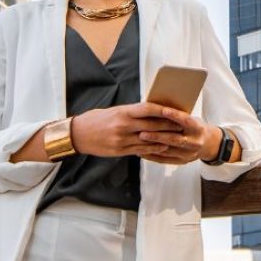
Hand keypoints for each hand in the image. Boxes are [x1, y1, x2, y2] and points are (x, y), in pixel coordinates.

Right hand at [69, 102, 184, 158]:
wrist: (77, 134)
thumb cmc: (95, 120)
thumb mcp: (112, 112)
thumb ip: (130, 113)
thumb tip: (148, 111)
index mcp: (121, 113)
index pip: (147, 109)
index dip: (162, 110)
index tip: (174, 109)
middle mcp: (123, 126)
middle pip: (152, 125)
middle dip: (169, 125)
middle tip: (182, 124)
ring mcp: (122, 140)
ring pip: (149, 139)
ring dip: (165, 138)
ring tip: (177, 137)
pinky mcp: (120, 151)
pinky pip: (141, 150)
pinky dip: (153, 148)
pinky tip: (163, 147)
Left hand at [138, 106, 219, 164]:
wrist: (209, 144)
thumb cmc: (194, 127)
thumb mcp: (191, 118)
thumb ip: (178, 116)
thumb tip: (158, 106)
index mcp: (198, 128)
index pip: (187, 121)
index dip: (175, 116)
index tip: (163, 110)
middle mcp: (195, 142)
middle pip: (174, 139)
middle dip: (157, 136)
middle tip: (142, 133)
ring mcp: (189, 154)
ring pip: (167, 151)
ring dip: (151, 146)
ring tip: (138, 142)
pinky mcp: (183, 161)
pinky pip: (164, 159)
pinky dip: (152, 155)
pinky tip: (141, 151)